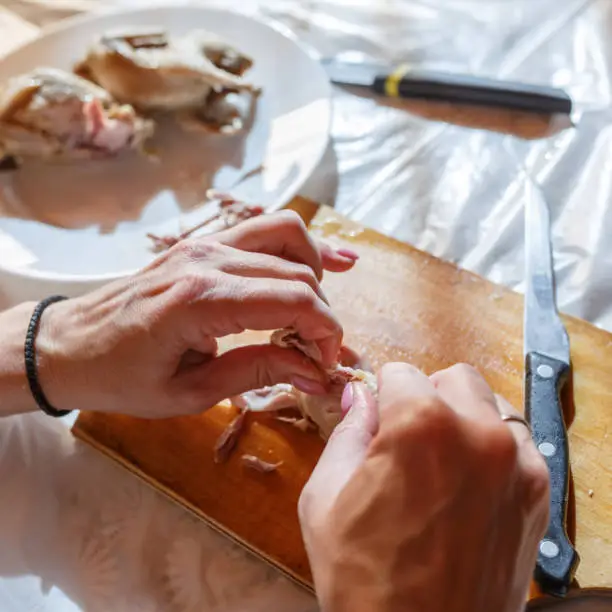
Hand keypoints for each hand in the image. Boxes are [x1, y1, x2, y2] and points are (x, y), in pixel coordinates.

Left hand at [28, 210, 358, 417]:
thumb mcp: (190, 392)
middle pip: (296, 271)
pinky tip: (323, 262)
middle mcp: (208, 259)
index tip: (326, 363)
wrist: (69, 345)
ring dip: (316, 269)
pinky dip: (297, 246)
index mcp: (201, 300)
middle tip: (318, 353)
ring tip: (325, 306)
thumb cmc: (121, 377)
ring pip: (286, 234)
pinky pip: (262, 230)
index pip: (292, 300)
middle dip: (322, 313)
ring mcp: (204, 243)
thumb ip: (257, 372)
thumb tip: (314, 373)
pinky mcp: (202, 242)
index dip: (324, 331)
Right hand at [299, 363, 549, 611]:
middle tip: (405, 437)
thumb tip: (359, 396)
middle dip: (424, 397)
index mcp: (421, 425)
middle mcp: (479, 432)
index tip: (376, 419)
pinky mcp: (537, 492)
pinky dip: (491, 446)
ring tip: (440, 459)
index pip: (400, 372)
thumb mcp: (326, 498)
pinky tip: (467, 480)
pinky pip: (516, 441)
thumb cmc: (365, 580)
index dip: (381, 395)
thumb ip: (346, 431)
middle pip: (452, 378)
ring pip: (489, 404)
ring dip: (462, 417)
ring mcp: (516, 462)